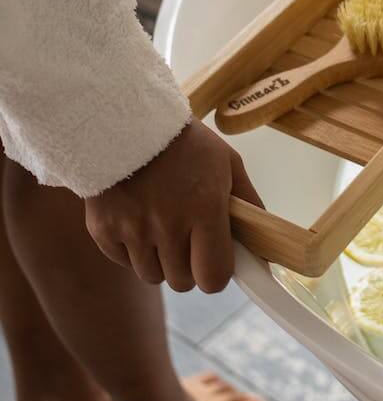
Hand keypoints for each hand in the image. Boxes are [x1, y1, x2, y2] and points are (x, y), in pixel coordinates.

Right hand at [84, 118, 263, 292]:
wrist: (126, 118)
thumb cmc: (185, 143)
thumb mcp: (227, 162)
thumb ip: (248, 204)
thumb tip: (262, 245)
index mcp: (205, 208)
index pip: (213, 278)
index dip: (216, 273)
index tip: (213, 259)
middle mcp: (168, 224)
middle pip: (183, 282)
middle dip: (188, 266)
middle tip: (186, 236)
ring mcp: (132, 229)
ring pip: (152, 275)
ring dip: (160, 260)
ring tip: (160, 224)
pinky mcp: (102, 229)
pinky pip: (123, 262)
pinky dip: (131, 249)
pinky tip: (136, 219)